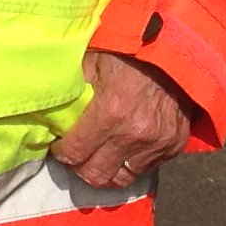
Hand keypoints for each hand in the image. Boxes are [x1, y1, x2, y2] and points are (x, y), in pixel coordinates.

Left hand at [51, 50, 194, 189]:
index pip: (74, 154)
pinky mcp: (175, 145)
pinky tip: (126, 146)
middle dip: (81, 167)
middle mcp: (135, 134)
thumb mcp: (91, 61)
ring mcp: (158, 143)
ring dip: (108, 168)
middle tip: (78, 154)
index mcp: (110, 112)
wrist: (175, 46)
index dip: (61, 152)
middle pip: (97, 175)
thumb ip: (71, 90)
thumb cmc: (127, 52)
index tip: (60, 145)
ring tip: (101, 154)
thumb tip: (50, 113)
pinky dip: (132, 162)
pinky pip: (146, 168)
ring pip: (122, 178)